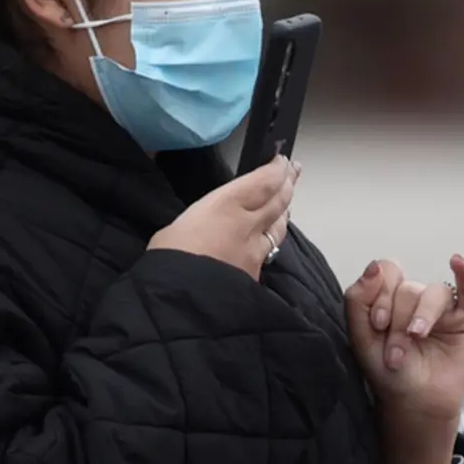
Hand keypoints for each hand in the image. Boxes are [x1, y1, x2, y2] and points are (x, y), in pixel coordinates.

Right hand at [149, 155, 298, 279]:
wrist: (183, 303)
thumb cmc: (170, 258)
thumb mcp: (178, 226)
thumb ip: (202, 219)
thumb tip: (208, 225)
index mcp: (227, 205)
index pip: (264, 181)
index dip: (277, 170)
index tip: (282, 161)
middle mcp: (249, 224)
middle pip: (278, 200)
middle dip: (288, 183)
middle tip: (294, 171)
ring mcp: (256, 252)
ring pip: (279, 226)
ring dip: (284, 211)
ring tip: (286, 203)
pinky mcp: (256, 275)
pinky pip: (269, 251)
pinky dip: (271, 241)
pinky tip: (268, 241)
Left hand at [345, 256, 463, 463]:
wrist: (415, 404)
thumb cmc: (388, 373)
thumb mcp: (362, 338)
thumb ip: (358, 300)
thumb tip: (373, 266)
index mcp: (391, 298)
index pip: (387, 274)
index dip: (381, 294)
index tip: (377, 324)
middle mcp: (417, 299)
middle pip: (408, 288)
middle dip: (398, 321)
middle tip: (396, 352)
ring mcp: (443, 308)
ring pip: (434, 292)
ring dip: (422, 315)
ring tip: (417, 338)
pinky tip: (458, 262)